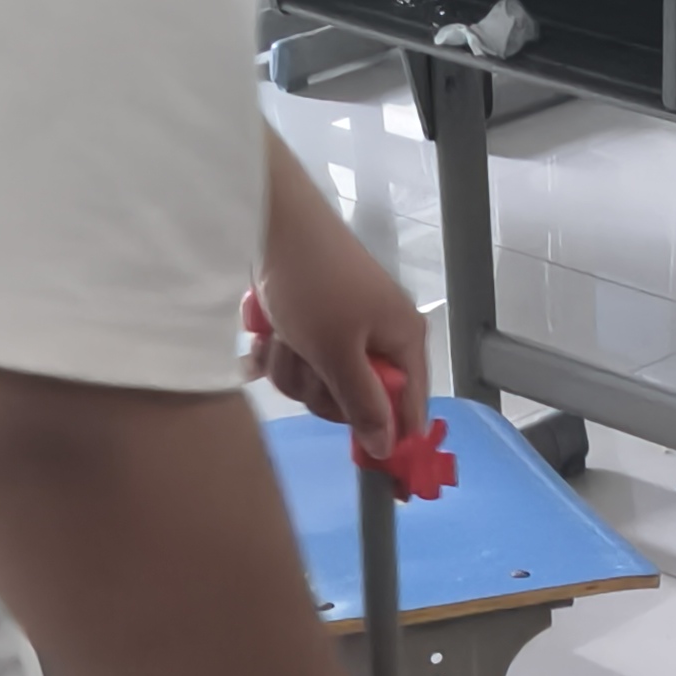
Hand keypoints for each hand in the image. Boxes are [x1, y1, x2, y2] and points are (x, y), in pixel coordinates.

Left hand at [244, 179, 430, 454]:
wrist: (268, 217)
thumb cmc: (314, 279)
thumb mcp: (338, 351)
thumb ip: (363, 403)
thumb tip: (385, 447)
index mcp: (402, 340)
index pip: (410, 406)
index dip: (390, 434)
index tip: (367, 459)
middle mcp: (377, 336)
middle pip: (352, 399)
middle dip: (318, 387)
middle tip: (309, 360)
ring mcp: (340, 328)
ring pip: (314, 381)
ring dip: (289, 364)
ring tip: (282, 331)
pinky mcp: (307, 319)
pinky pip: (292, 358)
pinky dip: (273, 348)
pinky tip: (265, 329)